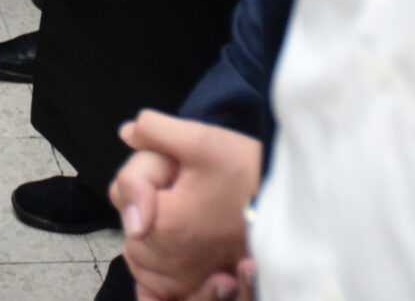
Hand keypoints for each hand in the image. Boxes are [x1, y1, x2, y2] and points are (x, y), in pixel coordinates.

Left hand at [112, 111, 260, 300]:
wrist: (292, 207)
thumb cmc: (250, 175)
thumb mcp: (203, 140)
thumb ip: (155, 131)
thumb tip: (127, 133)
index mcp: (165, 223)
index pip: (122, 190)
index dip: (147, 169)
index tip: (176, 167)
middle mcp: (170, 257)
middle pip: (128, 220)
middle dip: (147, 199)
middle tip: (184, 184)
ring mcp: (183, 275)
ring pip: (138, 249)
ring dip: (149, 229)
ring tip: (185, 207)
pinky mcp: (195, 284)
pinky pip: (154, 280)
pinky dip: (156, 262)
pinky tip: (175, 240)